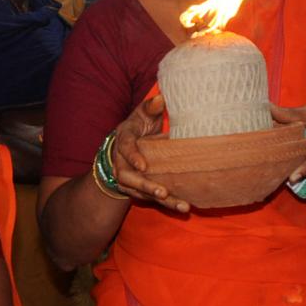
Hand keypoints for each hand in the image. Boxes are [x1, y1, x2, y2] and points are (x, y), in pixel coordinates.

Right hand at [110, 94, 189, 212]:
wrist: (125, 146)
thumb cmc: (138, 127)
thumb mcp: (143, 114)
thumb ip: (150, 107)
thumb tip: (160, 99)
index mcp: (124, 140)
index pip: (126, 149)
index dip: (133, 157)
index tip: (143, 166)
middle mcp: (122, 163)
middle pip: (129, 178)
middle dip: (146, 186)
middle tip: (163, 192)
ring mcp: (128, 178)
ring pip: (142, 193)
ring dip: (162, 201)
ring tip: (182, 206)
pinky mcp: (138, 190)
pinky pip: (151, 198)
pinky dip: (167, 204)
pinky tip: (183, 206)